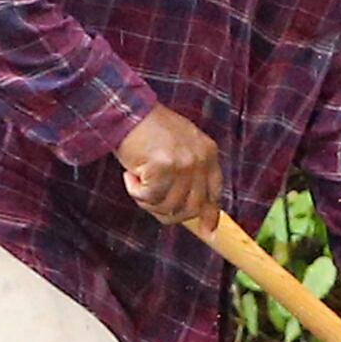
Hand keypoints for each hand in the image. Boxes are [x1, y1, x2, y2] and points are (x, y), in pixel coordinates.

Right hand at [115, 104, 221, 228]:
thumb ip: (190, 172)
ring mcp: (183, 164)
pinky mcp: (164, 168)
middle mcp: (200, 159)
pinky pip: (149, 198)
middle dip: (167, 212)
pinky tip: (129, 174)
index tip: (207, 231)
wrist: (126, 110)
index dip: (209, 214)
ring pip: (168, 207)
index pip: (214, 192)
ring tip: (137, 180)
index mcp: (208, 152)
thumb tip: (193, 208)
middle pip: (190, 208)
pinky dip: (135, 191)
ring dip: (147, 201)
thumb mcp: (181, 145)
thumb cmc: (148, 128)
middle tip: (148, 198)